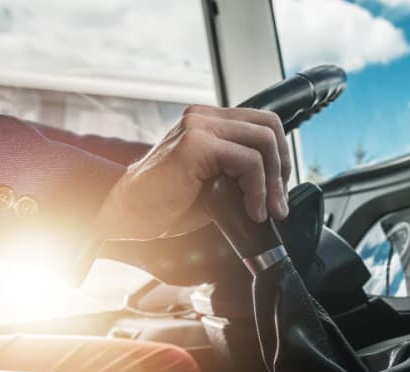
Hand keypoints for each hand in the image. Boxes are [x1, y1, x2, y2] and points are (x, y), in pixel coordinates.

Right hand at [96, 105, 291, 239]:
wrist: (128, 216)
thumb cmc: (165, 204)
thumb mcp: (214, 183)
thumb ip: (240, 173)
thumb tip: (275, 186)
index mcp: (207, 121)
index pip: (262, 122)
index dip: (279, 156)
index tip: (277, 190)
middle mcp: (203, 117)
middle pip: (269, 126)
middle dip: (281, 168)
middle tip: (277, 204)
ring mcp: (198, 126)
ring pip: (264, 142)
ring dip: (272, 183)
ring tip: (265, 211)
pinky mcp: (196, 144)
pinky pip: (248, 161)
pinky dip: (258, 189)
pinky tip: (251, 211)